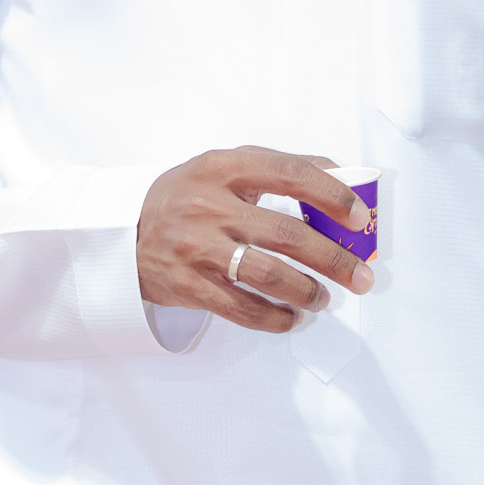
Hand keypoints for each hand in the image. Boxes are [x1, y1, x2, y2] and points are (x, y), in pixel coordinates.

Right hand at [136, 146, 374, 332]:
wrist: (123, 231)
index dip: (331, 195)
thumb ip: (279, 167)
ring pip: (267, 275)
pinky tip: (291, 316)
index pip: (289, 174)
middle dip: (333, 259)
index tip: (359, 216)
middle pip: (286, 234)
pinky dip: (274, 317)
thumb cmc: (187, 195)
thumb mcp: (225, 167)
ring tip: (323, 298)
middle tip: (360, 276)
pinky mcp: (187, 285)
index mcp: (223, 168)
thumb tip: (339, 175)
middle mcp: (209, 205)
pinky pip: (241, 308)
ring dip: (307, 291)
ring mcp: (196, 247)